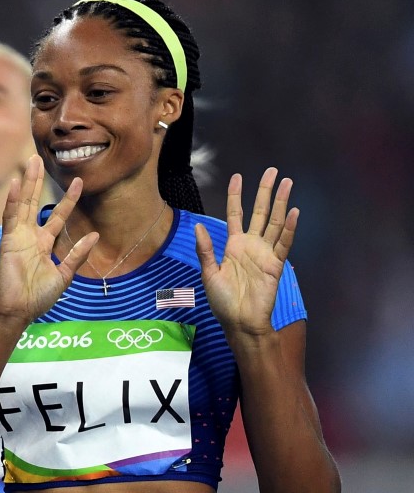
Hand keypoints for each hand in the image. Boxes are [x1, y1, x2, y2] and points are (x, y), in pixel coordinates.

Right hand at [0, 155, 98, 324]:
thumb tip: (95, 236)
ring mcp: (17, 237)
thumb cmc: (38, 298)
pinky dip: (12, 201)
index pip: (57, 216)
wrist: (18, 312)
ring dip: (26, 183)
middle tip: (41, 158)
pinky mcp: (7, 241)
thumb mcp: (64, 274)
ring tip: (31, 162)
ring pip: (22, 204)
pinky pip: (10, 217)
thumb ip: (77, 254)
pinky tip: (16, 184)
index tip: (79, 182)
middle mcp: (29, 237)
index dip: (68, 200)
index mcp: (43, 244)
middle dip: (38, 181)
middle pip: (35, 202)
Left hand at [194, 168, 298, 334]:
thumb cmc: (222, 301)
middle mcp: (251, 245)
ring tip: (287, 182)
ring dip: (281, 203)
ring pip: (274, 222)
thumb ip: (205, 250)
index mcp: (233, 245)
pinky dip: (288, 228)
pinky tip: (293, 212)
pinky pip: (283, 243)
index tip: (237, 177)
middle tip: (272, 171)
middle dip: (265, 191)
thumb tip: (198, 226)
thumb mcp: (209, 273)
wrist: (239, 322)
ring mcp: (265, 253)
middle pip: (259, 212)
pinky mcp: (275, 265)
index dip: (236, 196)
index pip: (236, 214)